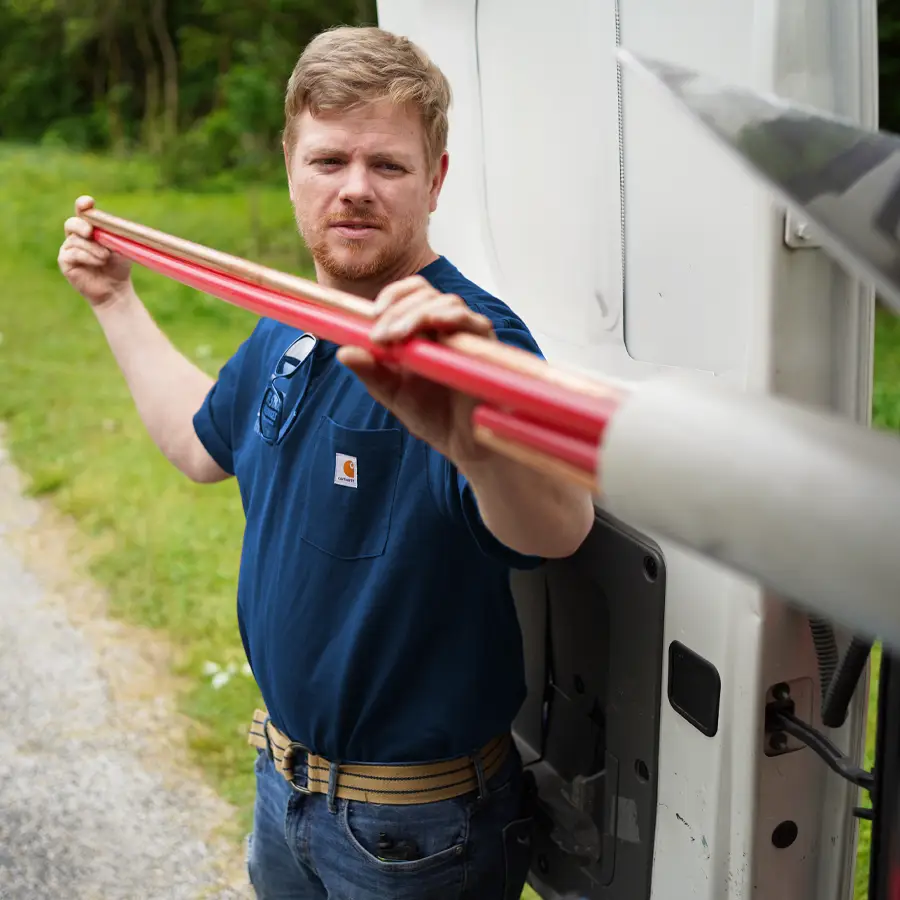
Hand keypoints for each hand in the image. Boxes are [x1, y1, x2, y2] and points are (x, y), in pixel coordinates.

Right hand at [58, 196, 132, 307]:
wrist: (116, 289)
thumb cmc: (118, 266)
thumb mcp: (120, 247)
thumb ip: (113, 235)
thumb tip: (109, 226)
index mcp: (89, 228)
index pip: (82, 211)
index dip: (83, 205)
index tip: (87, 203)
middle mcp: (76, 236)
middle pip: (72, 223)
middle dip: (81, 225)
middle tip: (90, 232)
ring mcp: (69, 248)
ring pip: (75, 240)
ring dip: (93, 248)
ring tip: (105, 257)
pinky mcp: (65, 261)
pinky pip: (73, 253)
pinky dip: (88, 256)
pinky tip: (98, 262)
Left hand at [336, 275, 496, 466]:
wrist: (462, 445)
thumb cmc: (433, 416)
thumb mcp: (393, 393)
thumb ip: (371, 371)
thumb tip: (343, 352)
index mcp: (424, 330)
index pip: (411, 294)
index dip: (392, 296)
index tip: (371, 316)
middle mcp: (448, 327)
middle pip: (426, 294)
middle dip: (398, 310)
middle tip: (379, 336)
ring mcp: (468, 336)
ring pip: (448, 303)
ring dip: (417, 314)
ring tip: (395, 339)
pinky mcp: (487, 349)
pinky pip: (474, 323)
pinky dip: (451, 318)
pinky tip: (433, 326)